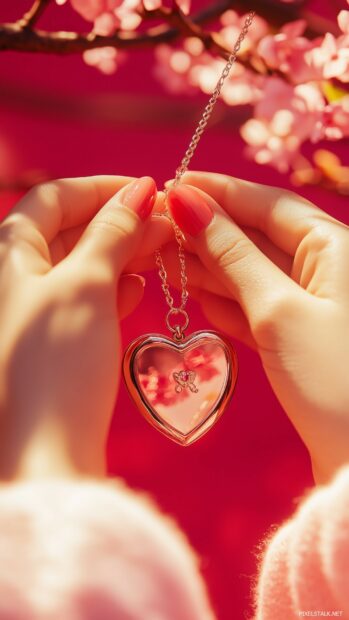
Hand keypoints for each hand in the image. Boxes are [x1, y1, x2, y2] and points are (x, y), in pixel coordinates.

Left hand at [0, 176, 170, 479]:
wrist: (47, 453)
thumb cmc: (57, 365)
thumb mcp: (85, 286)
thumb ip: (111, 234)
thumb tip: (142, 192)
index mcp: (7, 255)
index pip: (52, 198)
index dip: (101, 188)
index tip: (150, 190)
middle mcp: (14, 280)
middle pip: (68, 231)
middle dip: (119, 222)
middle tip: (168, 224)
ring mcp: (34, 313)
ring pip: (81, 265)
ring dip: (122, 253)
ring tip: (165, 251)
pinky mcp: (53, 343)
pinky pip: (85, 300)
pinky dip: (114, 287)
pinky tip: (140, 287)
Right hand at [162, 172, 348, 483]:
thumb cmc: (334, 379)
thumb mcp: (276, 309)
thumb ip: (232, 255)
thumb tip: (190, 203)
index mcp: (335, 247)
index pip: (269, 204)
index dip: (219, 193)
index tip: (174, 186)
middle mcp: (328, 269)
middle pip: (259, 237)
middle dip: (210, 232)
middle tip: (160, 228)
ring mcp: (313, 305)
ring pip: (254, 273)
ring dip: (212, 268)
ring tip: (167, 260)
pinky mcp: (300, 338)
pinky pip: (258, 307)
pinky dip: (229, 303)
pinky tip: (199, 300)